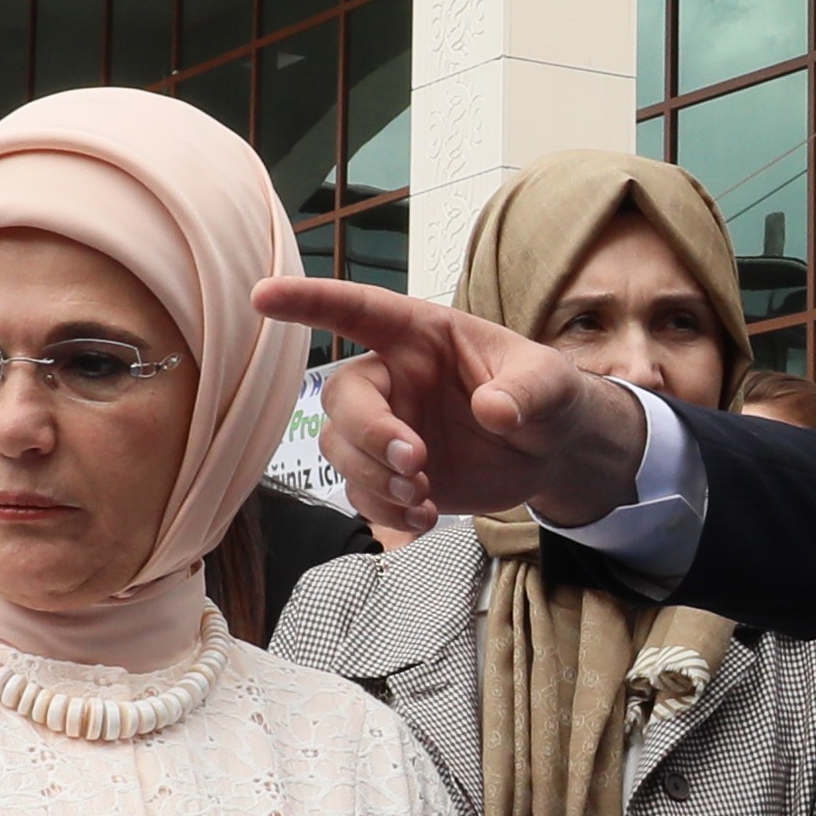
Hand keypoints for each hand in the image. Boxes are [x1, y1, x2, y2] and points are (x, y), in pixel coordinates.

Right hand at [259, 282, 649, 533]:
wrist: (552, 452)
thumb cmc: (547, 396)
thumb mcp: (552, 383)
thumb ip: (527, 391)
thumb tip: (494, 410)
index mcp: (421, 336)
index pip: (358, 310)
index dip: (309, 301)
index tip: (263, 296)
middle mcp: (393, 378)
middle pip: (344, 399)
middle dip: (369, 436)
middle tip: (416, 465)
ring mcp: (388, 427)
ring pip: (341, 450)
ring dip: (375, 480)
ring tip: (424, 497)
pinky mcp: (391, 473)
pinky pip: (361, 493)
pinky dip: (385, 511)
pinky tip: (425, 519)